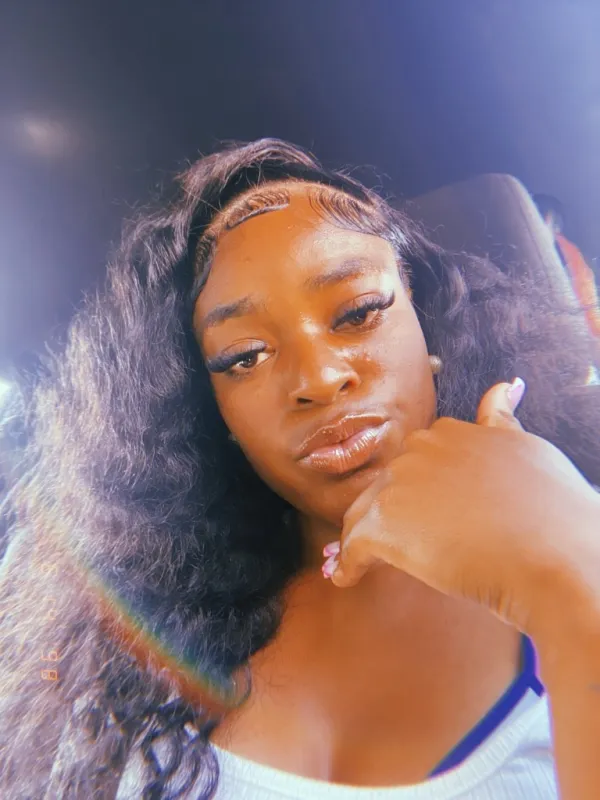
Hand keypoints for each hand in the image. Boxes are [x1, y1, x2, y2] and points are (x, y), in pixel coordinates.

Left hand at [324, 379, 599, 636]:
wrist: (554, 557)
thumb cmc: (552, 511)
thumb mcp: (529, 449)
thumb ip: (503, 422)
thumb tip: (505, 387)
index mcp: (450, 432)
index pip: (418, 463)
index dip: (420, 495)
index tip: (427, 517)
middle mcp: (419, 450)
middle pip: (388, 485)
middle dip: (392, 514)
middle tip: (405, 546)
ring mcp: (398, 484)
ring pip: (365, 513)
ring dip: (363, 537)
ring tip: (363, 562)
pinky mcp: (383, 525)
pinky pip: (353, 546)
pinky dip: (348, 564)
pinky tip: (347, 579)